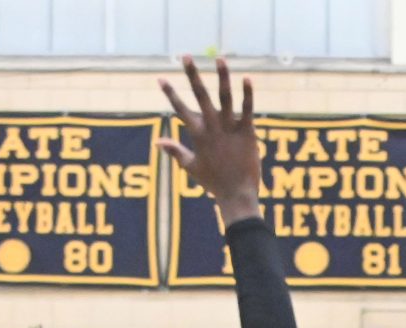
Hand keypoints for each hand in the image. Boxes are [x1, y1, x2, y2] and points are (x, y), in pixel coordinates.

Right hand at [159, 55, 260, 219]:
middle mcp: (211, 128)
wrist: (237, 194)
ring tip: (219, 58)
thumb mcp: (191, 167)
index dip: (169, 94)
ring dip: (222, 76)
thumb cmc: (213, 182)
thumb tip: (157, 142)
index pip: (179, 109)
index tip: (160, 78)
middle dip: (191, 75)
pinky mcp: (247, 132)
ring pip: (224, 97)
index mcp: (196, 135)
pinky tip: (247, 78)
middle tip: (185, 56)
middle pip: (199, 95)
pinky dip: (247, 94)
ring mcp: (229, 129)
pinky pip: (247, 109)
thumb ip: (175, 151)